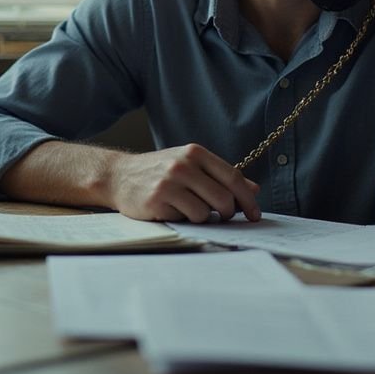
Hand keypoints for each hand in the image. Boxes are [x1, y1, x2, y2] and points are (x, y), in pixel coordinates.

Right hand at [107, 144, 261, 222]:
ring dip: (204, 217)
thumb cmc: (159, 172)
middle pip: (224, 197)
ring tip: (190, 210)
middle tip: (225, 217)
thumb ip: (220, 176)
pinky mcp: (158, 199)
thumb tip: (253, 190)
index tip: (255, 214)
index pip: (232, 177)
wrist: (119, 176)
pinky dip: (185, 220)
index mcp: (195, 153)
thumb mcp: (190, 166)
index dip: (248, 199)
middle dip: (229, 213)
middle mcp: (183, 164)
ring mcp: (169, 181)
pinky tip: (174, 211)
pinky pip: (186, 219)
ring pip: (206, 212)